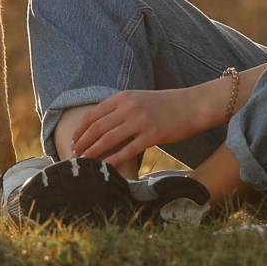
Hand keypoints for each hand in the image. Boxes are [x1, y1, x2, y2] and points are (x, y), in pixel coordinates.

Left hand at [69, 85, 217, 170]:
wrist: (193, 105)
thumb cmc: (166, 105)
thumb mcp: (140, 99)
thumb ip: (121, 107)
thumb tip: (102, 123)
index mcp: (124, 97)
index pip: (93, 114)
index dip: (80, 130)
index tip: (73, 141)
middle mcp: (129, 107)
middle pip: (97, 128)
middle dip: (82, 144)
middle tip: (75, 155)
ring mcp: (141, 121)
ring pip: (108, 140)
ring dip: (93, 153)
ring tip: (85, 163)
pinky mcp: (153, 135)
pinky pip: (128, 150)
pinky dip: (113, 160)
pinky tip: (105, 167)